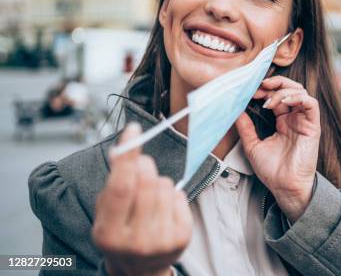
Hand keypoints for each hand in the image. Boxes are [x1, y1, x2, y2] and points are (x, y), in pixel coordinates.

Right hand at [93, 123, 192, 275]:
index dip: (127, 156)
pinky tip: (163, 209)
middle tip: (141, 166)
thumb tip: (125, 146)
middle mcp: (135, 241)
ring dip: (158, 182)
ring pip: (165, 186)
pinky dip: (171, 195)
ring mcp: (161, 241)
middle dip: (144, 165)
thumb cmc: (121, 231)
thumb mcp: (106, 211)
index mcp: (108, 234)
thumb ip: (114, 181)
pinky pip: (179, 196)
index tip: (133, 130)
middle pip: (147, 182)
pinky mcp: (182, 238)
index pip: (121, 187)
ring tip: (150, 197)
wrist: (140, 268)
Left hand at [235, 76, 320, 222]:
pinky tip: (283, 102)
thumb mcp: (252, 145)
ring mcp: (304, 121)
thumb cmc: (272, 170)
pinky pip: (311, 104)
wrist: (285, 187)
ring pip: (300, 92)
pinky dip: (298, 97)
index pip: (276, 96)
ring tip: (269, 100)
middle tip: (259, 87)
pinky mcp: (313, 126)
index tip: (250, 91)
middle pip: (290, 88)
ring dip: (283, 90)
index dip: (264, 90)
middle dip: (275, 83)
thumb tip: (235, 111)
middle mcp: (294, 118)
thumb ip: (246, 127)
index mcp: (283, 121)